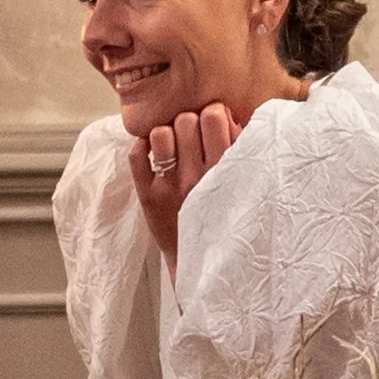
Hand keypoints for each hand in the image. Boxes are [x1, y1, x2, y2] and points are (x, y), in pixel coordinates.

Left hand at [125, 101, 237, 269]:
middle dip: (191, 122)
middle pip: (186, 119)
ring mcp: (170, 187)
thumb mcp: (242, 183)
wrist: (204, 263)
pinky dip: (143, 147)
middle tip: (194, 137)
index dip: (214, 114)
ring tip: (174, 147)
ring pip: (160, 133)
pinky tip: (155, 155)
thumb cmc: (227, 216)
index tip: (215, 125)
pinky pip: (136, 154)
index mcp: (226, 172)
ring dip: (167, 134)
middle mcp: (197, 178)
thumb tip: (226, 114)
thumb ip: (240, 148)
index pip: (214, 116)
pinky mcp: (147, 197)